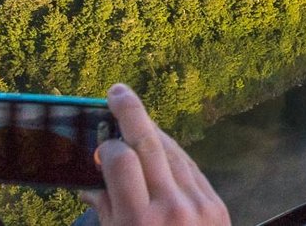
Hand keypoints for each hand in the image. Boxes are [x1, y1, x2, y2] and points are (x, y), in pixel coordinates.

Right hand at [79, 84, 230, 225]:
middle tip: (118, 92)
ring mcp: (198, 204)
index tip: (100, 150)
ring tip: (136, 119)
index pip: (121, 161)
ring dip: (152, 132)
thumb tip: (89, 182)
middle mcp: (171, 208)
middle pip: (150, 143)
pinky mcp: (215, 204)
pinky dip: (173, 154)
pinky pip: (190, 167)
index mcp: (139, 221)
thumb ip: (106, 209)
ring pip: (173, 151)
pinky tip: (161, 147)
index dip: (107, 148)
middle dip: (131, 112)